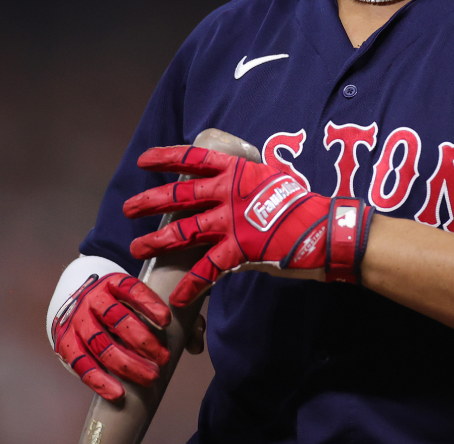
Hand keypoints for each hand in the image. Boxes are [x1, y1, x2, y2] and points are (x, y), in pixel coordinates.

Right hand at [50, 272, 171, 399]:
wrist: (78, 303)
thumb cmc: (120, 305)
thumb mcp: (142, 301)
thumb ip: (173, 317)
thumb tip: (196, 345)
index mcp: (113, 283)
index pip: (131, 288)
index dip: (149, 303)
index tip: (167, 320)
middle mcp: (93, 299)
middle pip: (116, 318)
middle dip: (142, 340)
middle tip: (163, 358)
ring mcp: (78, 321)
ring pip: (100, 344)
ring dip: (126, 364)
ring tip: (150, 377)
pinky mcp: (66, 343)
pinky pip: (81, 364)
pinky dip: (99, 380)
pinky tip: (118, 392)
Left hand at [124, 145, 373, 306]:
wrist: (325, 228)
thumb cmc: (302, 204)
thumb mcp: (272, 180)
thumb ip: (247, 183)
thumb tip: (231, 188)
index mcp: (236, 172)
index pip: (194, 159)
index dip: (166, 157)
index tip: (144, 160)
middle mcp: (228, 193)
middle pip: (179, 195)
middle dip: (149, 201)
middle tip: (128, 208)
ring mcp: (232, 222)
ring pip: (183, 230)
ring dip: (156, 241)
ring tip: (136, 248)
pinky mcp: (239, 250)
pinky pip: (207, 270)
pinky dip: (190, 285)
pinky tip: (176, 296)